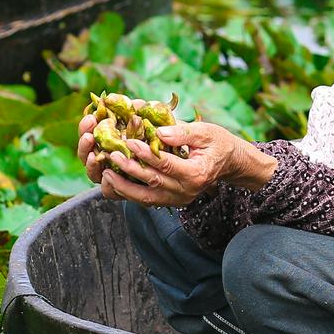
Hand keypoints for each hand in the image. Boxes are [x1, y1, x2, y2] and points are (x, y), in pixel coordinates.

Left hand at [93, 120, 275, 206]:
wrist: (228, 162)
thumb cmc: (217, 143)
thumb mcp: (206, 132)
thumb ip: (183, 132)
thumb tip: (159, 132)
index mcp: (196, 174)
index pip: (166, 164)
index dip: (146, 153)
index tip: (128, 140)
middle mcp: (187, 191)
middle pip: (153, 182)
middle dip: (129, 169)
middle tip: (110, 155)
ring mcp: (178, 199)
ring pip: (145, 198)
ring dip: (124, 187)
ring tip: (105, 175)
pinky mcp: (171, 201)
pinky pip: (146, 200)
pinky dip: (129, 192)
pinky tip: (114, 182)